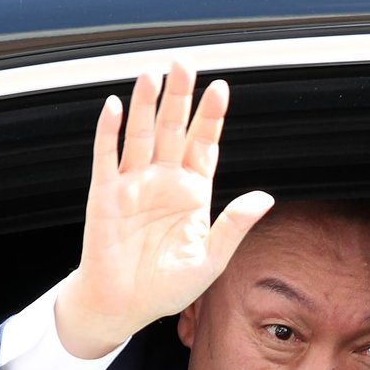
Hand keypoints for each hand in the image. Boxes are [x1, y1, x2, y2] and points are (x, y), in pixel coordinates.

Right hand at [56, 63, 273, 358]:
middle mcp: (163, 180)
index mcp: (192, 192)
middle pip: (173, 130)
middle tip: (184, 63)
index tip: (221, 89)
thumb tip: (265, 198)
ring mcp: (132, 184)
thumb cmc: (168, 287)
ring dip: (145, 106)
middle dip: (179, 97)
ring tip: (152, 74)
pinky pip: (106, 157)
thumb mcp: (210, 259)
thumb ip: (234, 226)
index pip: (204, 145)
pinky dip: (109, 132)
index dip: (211, 118)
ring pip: (141, 135)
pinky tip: (113, 108)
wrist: (124, 305)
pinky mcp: (104, 194)